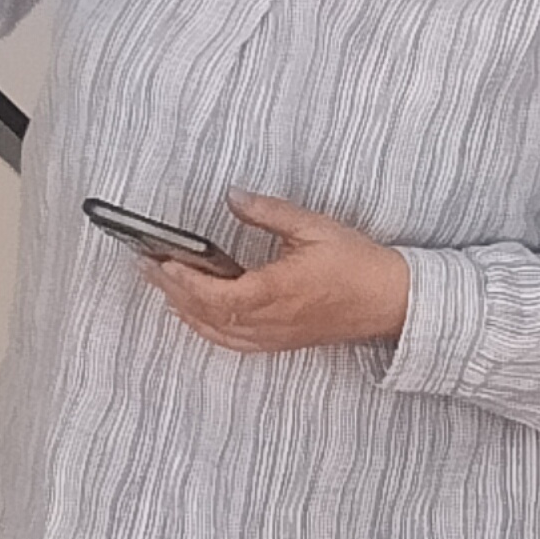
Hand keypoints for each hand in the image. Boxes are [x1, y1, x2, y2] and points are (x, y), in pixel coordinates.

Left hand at [149, 192, 412, 352]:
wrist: (393, 301)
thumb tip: (233, 195)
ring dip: (185, 311)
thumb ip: (268, 212)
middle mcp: (272, 320)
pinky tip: (194, 314)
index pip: (217, 295)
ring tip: (161, 286)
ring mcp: (276, 335)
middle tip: (147, 266)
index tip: (161, 261)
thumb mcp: (314, 226)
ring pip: (218, 333)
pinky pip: (234, 343)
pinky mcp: (281, 341)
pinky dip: (207, 329)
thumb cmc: (358, 264)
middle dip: (173, 291)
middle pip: (208, 315)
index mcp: (277, 292)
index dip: (185, 281)